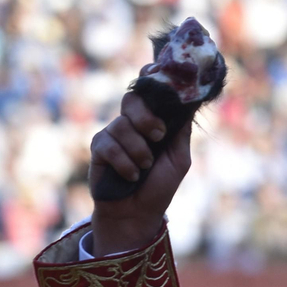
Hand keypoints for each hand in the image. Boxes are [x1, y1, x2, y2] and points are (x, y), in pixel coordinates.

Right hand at [87, 88, 192, 255]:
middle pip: (132, 98)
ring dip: (138, 150)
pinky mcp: (98, 148)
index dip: (150, 77)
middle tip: (158, 136)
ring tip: (145, 167)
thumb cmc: (159, 187)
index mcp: (152, 120)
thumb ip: (180, 130)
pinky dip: (124, 163)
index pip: (148, 90)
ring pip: (122, 125)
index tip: (154, 72)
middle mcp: (132, 123)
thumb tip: (187, 100)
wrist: (137, 214)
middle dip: (146, 116)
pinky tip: (131, 176)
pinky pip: (109, 146)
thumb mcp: (178, 158)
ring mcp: (113, 134)